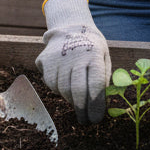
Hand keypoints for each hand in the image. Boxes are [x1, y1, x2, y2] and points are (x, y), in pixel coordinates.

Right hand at [35, 0, 110, 123]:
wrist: (71, 27)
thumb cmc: (92, 48)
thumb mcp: (105, 58)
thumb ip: (105, 80)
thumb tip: (103, 106)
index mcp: (94, 54)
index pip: (95, 85)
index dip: (96, 106)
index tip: (97, 119)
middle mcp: (75, 55)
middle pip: (77, 90)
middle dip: (82, 110)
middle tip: (85, 121)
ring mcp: (57, 57)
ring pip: (62, 89)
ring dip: (71, 100)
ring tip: (78, 100)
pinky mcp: (44, 60)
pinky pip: (51, 84)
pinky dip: (59, 90)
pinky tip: (65, 84)